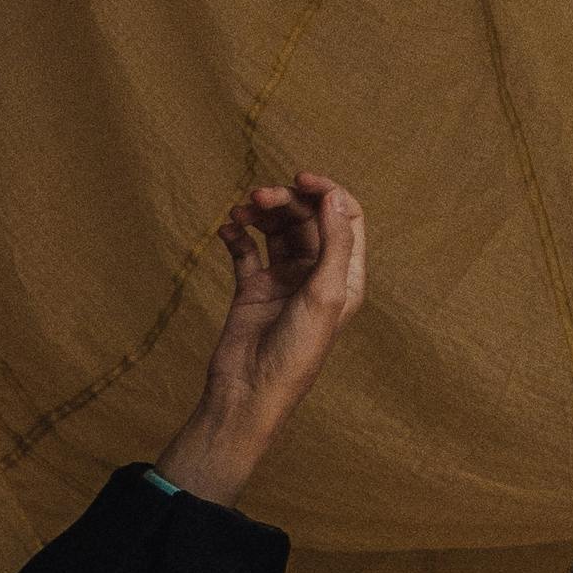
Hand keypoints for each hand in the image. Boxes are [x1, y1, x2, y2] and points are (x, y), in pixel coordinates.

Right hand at [159, 171, 366, 494]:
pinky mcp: (254, 289)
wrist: (249, 392)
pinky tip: (227, 230)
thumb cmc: (295, 352)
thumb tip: (335, 197)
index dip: (326, 193)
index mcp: (345, 277)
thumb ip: (333, 243)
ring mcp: (285, 281)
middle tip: (258, 197)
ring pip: (276, 230)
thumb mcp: (324, 295)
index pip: (345, 218)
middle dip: (284, 201)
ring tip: (239, 211)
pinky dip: (237, 235)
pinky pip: (246, 250)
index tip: (299, 180)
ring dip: (259, 214)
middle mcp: (317, 275)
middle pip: (307, 218)